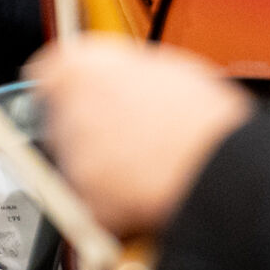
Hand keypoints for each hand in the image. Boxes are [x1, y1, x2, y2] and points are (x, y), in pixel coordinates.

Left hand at [28, 36, 253, 237]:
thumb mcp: (164, 67)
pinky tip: (145, 192)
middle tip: (130, 133)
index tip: (80, 92)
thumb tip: (119, 81)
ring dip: (100, 166)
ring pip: (75, 162)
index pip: (48, 69)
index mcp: (84, 66)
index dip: (67, 83)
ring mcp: (74, 158)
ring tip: (146, 165)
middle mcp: (69, 108)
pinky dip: (111, 204)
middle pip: (62, 118)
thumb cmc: (205, 118)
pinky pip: (90, 202)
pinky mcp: (83, 202)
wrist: (221, 169)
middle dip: (88, 127)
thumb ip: (124, 72)